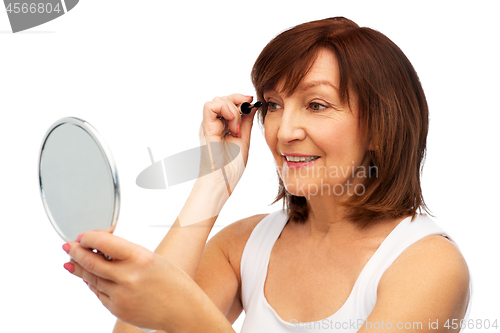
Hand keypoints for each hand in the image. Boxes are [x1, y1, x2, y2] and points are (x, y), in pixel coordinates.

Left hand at [62, 230, 188, 330]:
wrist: (183, 310)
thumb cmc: (173, 282)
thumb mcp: (154, 259)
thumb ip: (128, 253)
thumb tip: (103, 248)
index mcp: (140, 258)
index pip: (104, 242)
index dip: (88, 237)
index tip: (84, 236)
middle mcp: (128, 277)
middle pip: (91, 261)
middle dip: (76, 252)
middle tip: (68, 246)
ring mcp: (121, 295)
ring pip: (91, 278)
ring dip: (79, 268)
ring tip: (71, 261)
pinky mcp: (117, 310)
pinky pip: (98, 294)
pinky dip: (93, 284)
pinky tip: (89, 278)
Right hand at [198, 94, 257, 186]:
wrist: (222, 182)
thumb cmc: (231, 168)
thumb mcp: (244, 139)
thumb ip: (246, 122)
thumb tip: (252, 106)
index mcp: (223, 126)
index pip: (229, 102)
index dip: (240, 99)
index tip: (252, 102)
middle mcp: (214, 124)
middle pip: (223, 98)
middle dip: (238, 100)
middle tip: (247, 111)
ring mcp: (209, 126)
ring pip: (217, 100)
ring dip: (232, 108)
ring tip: (237, 128)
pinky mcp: (206, 129)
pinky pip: (210, 107)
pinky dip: (224, 109)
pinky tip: (233, 124)